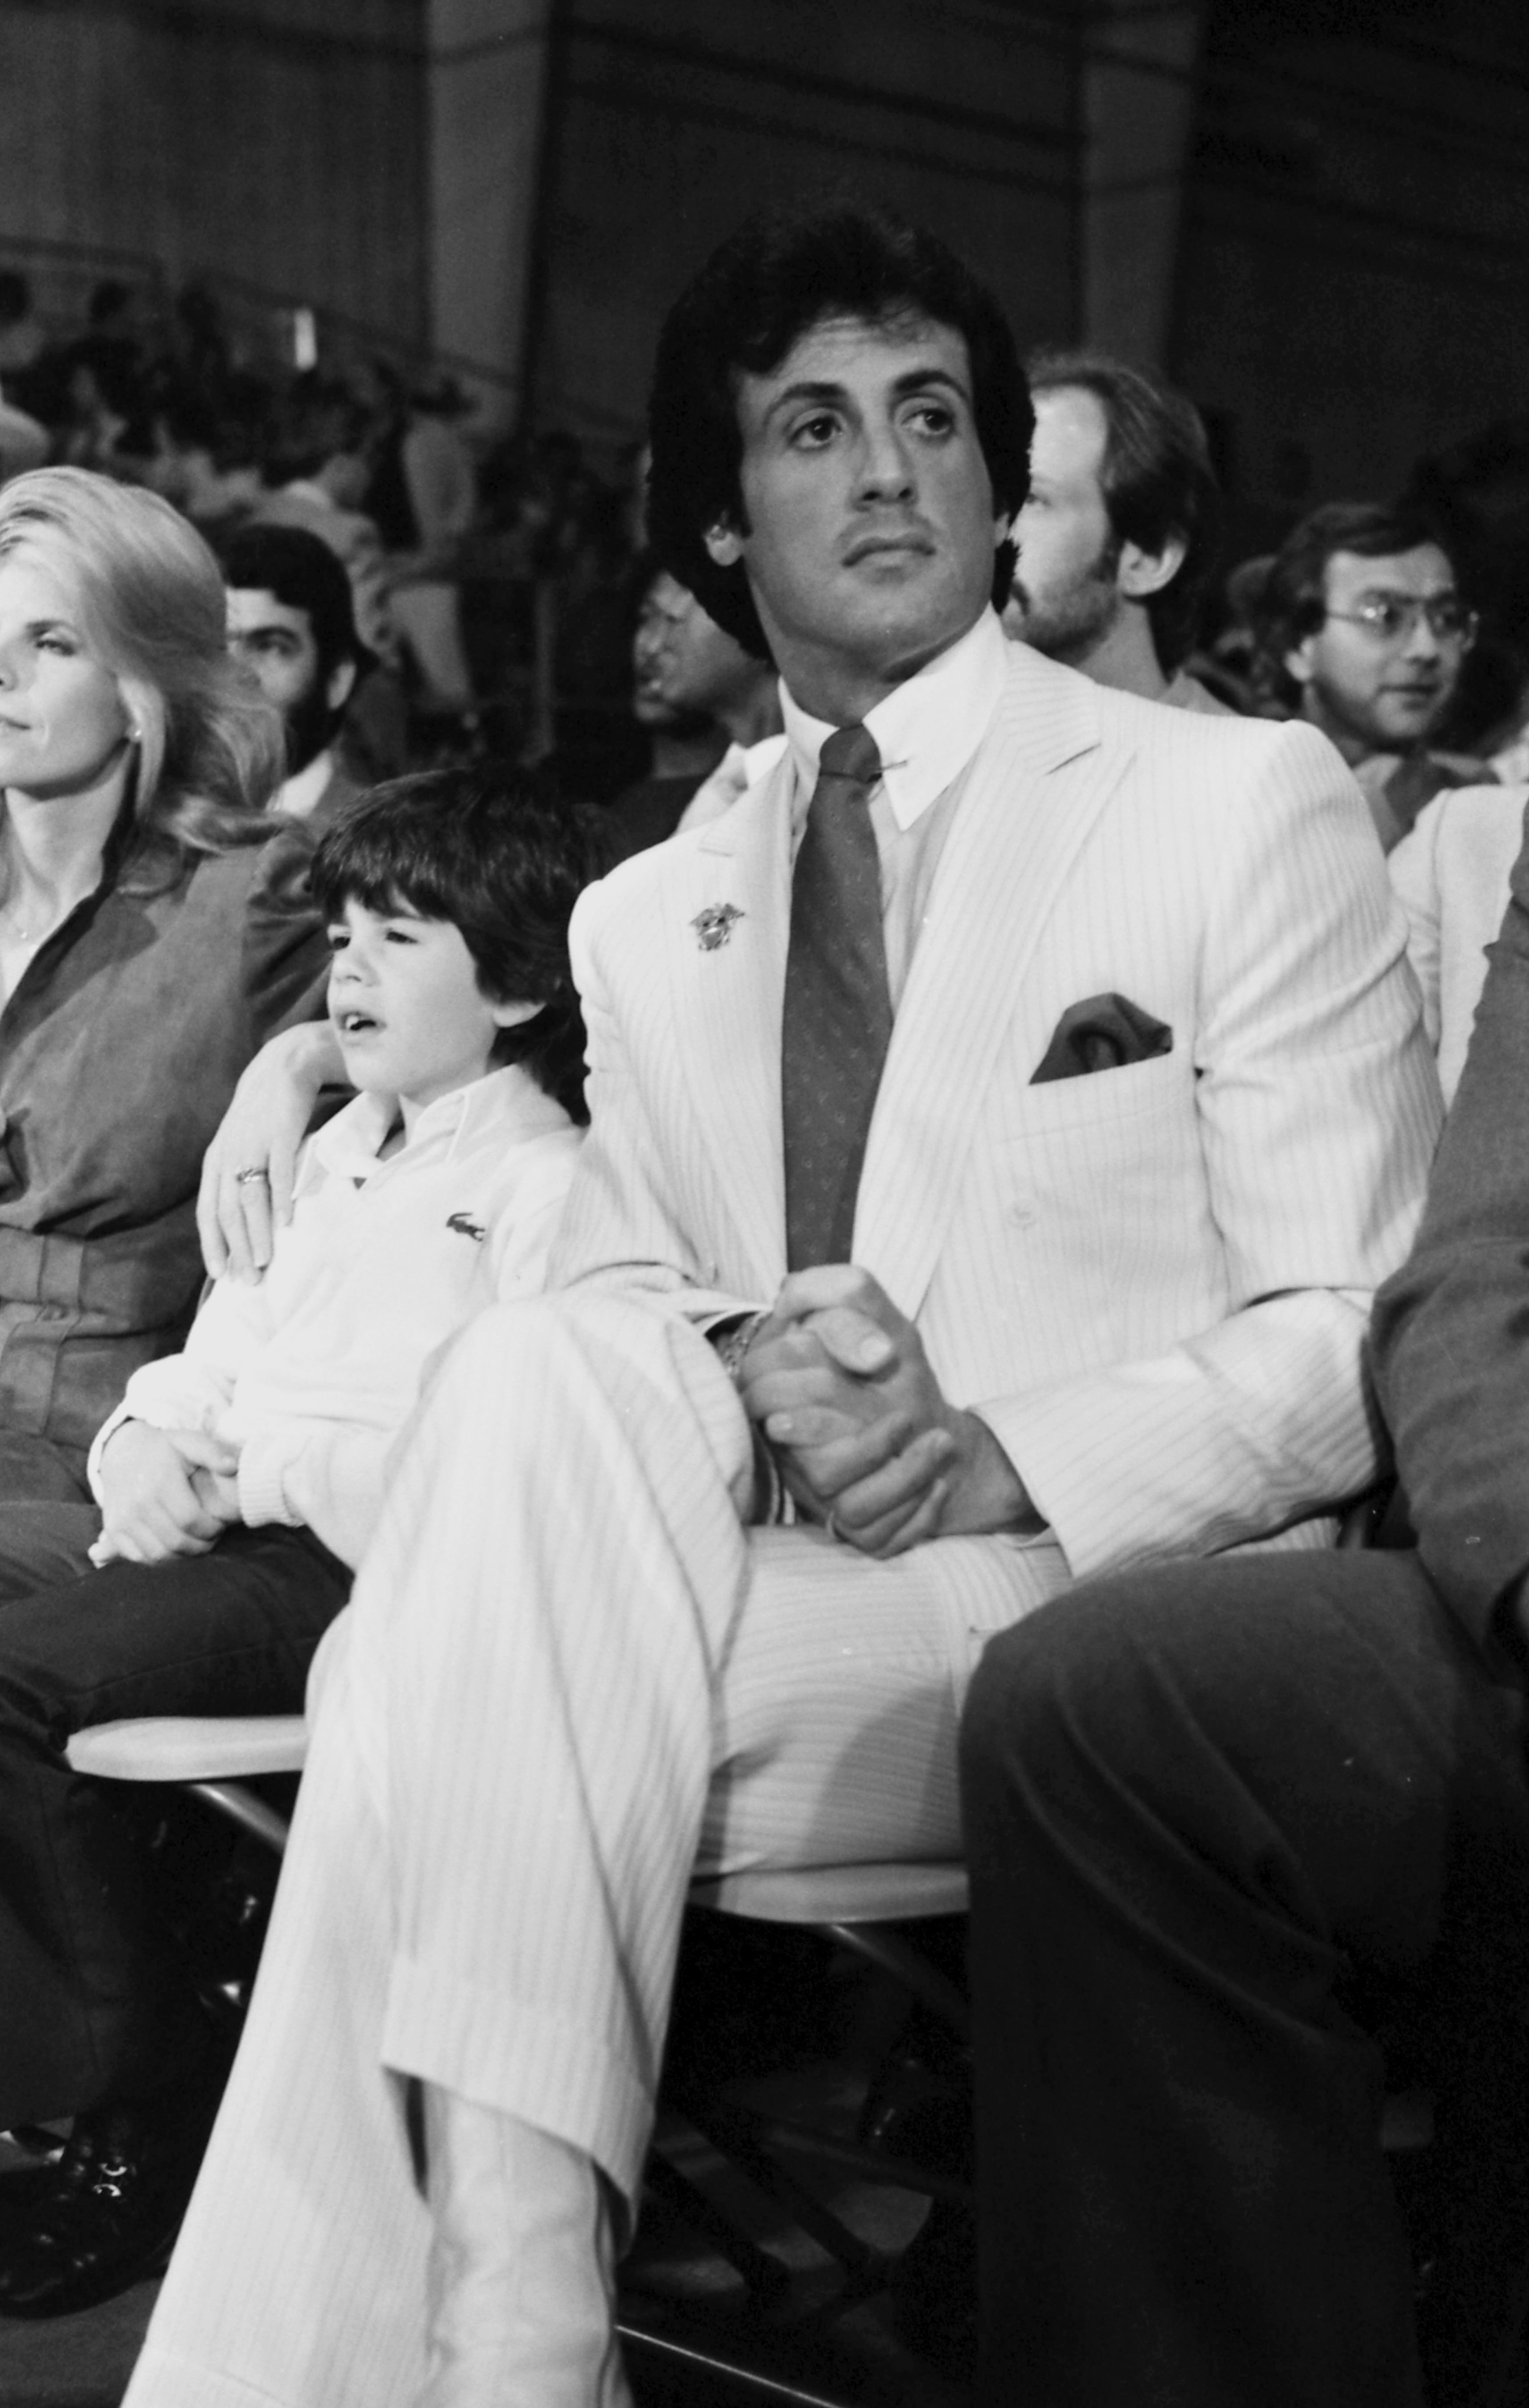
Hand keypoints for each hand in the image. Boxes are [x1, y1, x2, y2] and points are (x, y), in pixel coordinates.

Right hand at [93, 1423, 241, 1566]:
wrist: (122, 1452)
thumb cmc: (164, 1449)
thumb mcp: (189, 1442)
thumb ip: (212, 1452)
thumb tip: (232, 1467)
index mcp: (160, 1482)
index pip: (191, 1520)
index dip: (211, 1529)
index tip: (220, 1525)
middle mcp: (138, 1503)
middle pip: (176, 1541)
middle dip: (201, 1546)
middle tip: (212, 1538)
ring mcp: (122, 1518)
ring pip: (158, 1554)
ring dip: (182, 1556)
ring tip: (195, 1543)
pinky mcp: (113, 1529)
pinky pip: (139, 1557)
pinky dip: (160, 1558)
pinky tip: (173, 1547)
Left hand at [198, 1021, 341, 1281]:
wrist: (284, 1066)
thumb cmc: (264, 1114)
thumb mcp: (241, 1144)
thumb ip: (239, 1177)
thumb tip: (245, 1221)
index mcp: (216, 1161)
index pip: (208, 1212)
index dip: (213, 1245)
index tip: (221, 1276)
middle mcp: (228, 1156)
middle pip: (228, 1213)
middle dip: (237, 1250)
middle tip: (249, 1281)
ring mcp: (253, 1145)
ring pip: (250, 1199)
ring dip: (257, 1234)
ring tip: (266, 1262)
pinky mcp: (280, 1135)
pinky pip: (279, 1174)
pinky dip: (281, 1200)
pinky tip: (287, 1224)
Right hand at [740, 1266, 1036, 1557]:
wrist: (922, 1415)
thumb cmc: (884, 1360)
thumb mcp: (874, 1315)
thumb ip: (849, 1294)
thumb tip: (872, 1351)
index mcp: (776, 1400)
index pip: (776, 1403)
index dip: (823, 1385)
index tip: (883, 1358)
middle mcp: (790, 1458)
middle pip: (818, 1471)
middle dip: (871, 1445)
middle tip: (911, 1414)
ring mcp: (817, 1497)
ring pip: (850, 1508)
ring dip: (905, 1477)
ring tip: (941, 1443)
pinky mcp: (851, 1530)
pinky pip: (877, 1538)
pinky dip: (916, 1512)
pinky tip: (939, 1483)